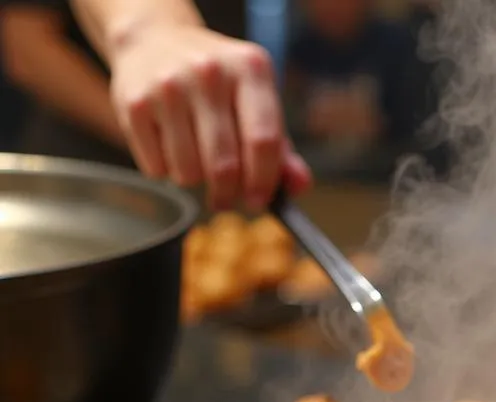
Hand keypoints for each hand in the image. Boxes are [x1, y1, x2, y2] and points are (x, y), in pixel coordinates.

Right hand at [108, 24, 311, 209]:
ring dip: (196, 183)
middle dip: (229, 195)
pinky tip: (170, 148)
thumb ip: (282, 150)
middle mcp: (209, 71)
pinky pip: (158, 168)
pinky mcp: (134, 102)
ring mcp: (169, 85)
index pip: (264, 141)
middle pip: (225, 165)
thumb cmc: (218, 86)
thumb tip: (299, 186)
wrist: (154, 41)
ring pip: (190, 173)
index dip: (264, 183)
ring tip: (196, 164)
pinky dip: (166, 172)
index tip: (259, 202)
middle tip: (226, 200)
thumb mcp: (256, 104)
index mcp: (250, 68)